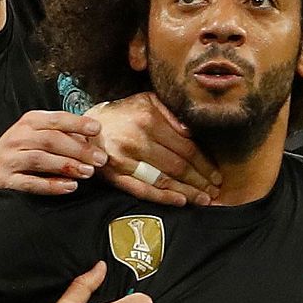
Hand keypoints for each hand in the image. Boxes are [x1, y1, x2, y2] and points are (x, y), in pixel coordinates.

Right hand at [0, 111, 106, 198]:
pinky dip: (52, 185)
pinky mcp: (5, 180)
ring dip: (67, 165)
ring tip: (88, 172)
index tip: (96, 129)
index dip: (76, 123)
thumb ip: (57, 135)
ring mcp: (9, 159)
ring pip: (41, 159)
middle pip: (51, 140)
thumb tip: (89, 138)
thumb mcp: (33, 137)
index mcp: (27, 124)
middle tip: (100, 159)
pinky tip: (69, 187)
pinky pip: (31, 182)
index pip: (55, 120)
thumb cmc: (16, 156)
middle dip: (78, 149)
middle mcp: (16, 138)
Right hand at [88, 93, 220, 205]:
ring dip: (188, 192)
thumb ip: (170, 113)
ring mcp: (125, 160)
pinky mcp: (116, 176)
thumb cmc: (121, 114)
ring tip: (204, 199)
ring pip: (164, 179)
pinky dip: (164, 197)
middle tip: (215, 190)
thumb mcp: (146, 101)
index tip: (216, 173)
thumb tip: (191, 130)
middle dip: (200, 180)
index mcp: (148, 119)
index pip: (186, 146)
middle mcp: (138, 140)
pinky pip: (143, 190)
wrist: (86, 130)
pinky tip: (180, 201)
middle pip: (178, 165)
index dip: (204, 163)